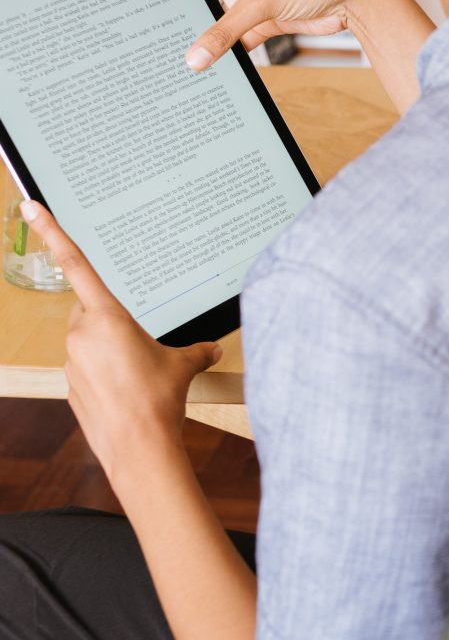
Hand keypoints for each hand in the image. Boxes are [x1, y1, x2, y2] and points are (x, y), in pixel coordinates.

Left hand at [19, 201, 222, 482]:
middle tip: (142, 344)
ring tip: (140, 374)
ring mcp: (72, 362)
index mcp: (108, 318)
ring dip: (110, 349)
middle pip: (90, 312)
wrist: (140, 447)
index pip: (77, 264)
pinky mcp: (71, 387)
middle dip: (111, 320)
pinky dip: (105, 374)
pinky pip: (87, 369)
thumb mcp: (183, 366)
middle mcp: (82, 335)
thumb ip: (196, 350)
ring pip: (88, 341)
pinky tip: (129, 391)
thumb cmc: (159, 400)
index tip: (33, 207)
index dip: (53, 232)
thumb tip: (212, 349)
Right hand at [183, 0, 373, 70]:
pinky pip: (240, 40)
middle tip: (153, 25)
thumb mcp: (258, 6)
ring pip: (220, 19)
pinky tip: (217, 67)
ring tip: (177, 53)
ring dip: (208, 35)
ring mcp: (252, 3)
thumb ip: (225, 33)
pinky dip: (231, 53)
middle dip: (184, 6)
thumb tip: (195, 58)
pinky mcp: (266, 24)